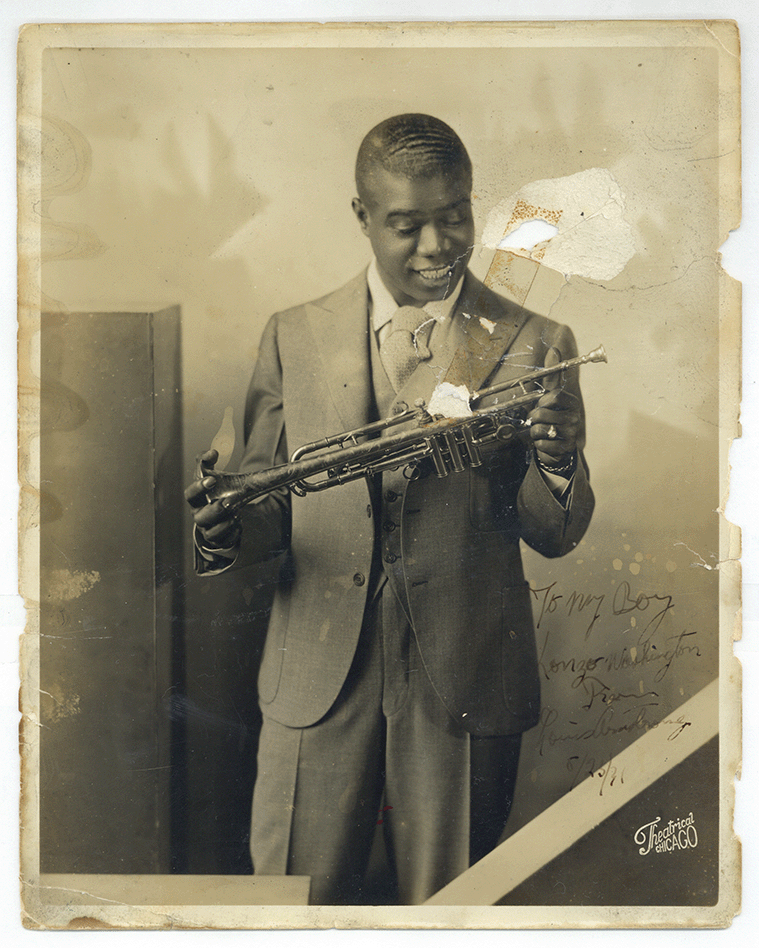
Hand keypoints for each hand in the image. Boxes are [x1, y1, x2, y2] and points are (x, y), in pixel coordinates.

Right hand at [184, 449, 241, 548]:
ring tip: (236, 512)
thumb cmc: (213, 490)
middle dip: (213, 510)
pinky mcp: (220, 539)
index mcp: (196, 499)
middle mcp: (199, 515)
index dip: (199, 488)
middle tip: (227, 502)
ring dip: (224, 523)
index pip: (191, 494)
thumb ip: (207, 461)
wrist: (220, 508)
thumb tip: (212, 452)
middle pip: (200, 517)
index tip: (211, 480)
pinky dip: (233, 533)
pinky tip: (238, 523)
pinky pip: (225, 540)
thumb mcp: (209, 474)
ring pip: (212, 532)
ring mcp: (209, 529)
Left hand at [527, 347, 580, 465]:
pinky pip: (542, 443)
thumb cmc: (551, 417)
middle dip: (534, 418)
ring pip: (540, 429)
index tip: (543, 405)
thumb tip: (554, 350)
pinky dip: (539, 443)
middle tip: (539, 421)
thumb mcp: (550, 396)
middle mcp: (575, 417)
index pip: (553, 396)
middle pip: (543, 413)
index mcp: (572, 402)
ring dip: (535, 431)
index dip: (542, 402)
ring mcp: (571, 433)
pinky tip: (545, 442)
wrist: (556, 445)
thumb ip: (552, 376)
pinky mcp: (565, 448)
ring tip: (542, 431)